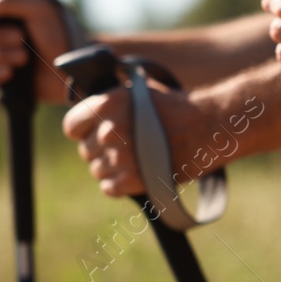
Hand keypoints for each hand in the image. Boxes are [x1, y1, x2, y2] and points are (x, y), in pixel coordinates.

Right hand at [0, 0, 74, 103]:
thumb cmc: (63, 34)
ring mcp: (6, 56)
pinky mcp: (9, 79)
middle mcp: (5, 32)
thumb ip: (4, 1)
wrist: (77, 70)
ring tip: (24, 58)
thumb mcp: (39, 7)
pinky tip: (11, 74)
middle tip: (21, 39)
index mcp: (11, 12)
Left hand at [61, 82, 219, 197]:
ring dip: (113, 168)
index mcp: (107, 104)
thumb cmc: (175, 109)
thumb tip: (85, 116)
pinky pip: (109, 188)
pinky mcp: (132, 180)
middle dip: (102, 150)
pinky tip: (138, 173)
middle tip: (129, 145)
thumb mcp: (137, 93)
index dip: (83, 130)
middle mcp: (110, 130)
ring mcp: (120, 157)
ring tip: (138, 158)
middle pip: (86, 151)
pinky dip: (121, 184)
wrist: (209, 128)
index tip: (97, 132)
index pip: (71, 127)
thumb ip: (107, 104)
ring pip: (97, 171)